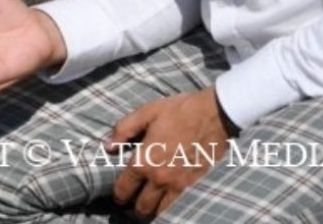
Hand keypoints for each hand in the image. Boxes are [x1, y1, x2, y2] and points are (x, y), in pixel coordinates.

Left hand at [108, 88, 233, 219]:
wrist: (214, 115)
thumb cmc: (179, 111)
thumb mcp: (146, 113)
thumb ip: (123, 130)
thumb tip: (108, 147)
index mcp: (144, 161)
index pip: (124, 188)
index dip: (118, 195)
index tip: (117, 196)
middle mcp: (160, 178)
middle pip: (142, 206)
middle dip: (133, 207)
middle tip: (131, 203)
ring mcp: (179, 184)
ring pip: (161, 210)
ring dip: (151, 210)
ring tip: (147, 204)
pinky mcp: (194, 184)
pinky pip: (178, 204)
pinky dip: (169, 206)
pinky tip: (165, 200)